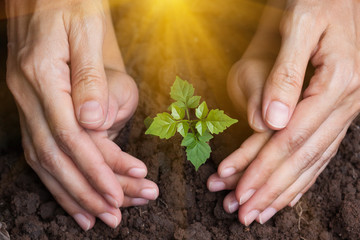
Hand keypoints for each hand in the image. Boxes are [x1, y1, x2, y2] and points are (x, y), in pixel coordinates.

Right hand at [6, 0, 157, 230]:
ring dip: (70, 191)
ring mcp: (24, 101)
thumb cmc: (69, 2)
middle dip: (85, 190)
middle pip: (56, 156)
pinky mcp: (30, 103)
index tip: (118, 194)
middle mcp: (27, 95)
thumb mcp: (85, 29)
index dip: (95, 169)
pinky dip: (54, 175)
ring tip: (94, 216)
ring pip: (43, 159)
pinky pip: (38, 147)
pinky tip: (69, 191)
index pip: (71, 137)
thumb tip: (95, 123)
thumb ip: (88, 77)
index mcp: (43, 76)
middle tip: (114, 216)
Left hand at [208, 0, 359, 225]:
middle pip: (301, 157)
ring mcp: (342, 110)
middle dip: (268, 188)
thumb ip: (286, 74)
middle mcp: (344, 103)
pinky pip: (320, 152)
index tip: (238, 190)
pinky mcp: (334, 111)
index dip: (263, 167)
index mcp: (336, 84)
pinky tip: (288, 196)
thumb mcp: (300, 25)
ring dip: (282, 191)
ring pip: (310, 161)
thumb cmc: (317, 1)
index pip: (291, 138)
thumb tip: (272, 122)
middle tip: (241, 213)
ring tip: (257, 212)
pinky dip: (302, 178)